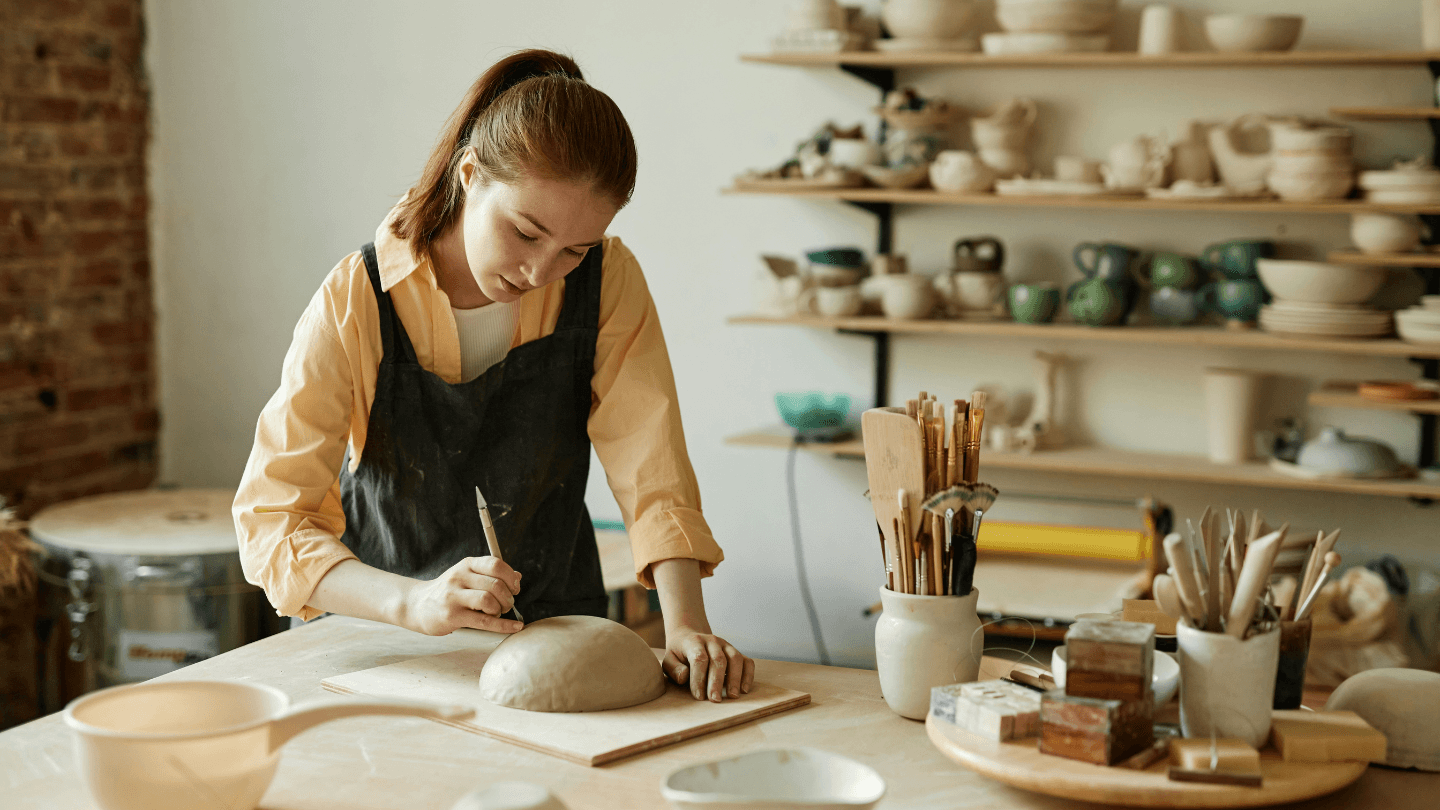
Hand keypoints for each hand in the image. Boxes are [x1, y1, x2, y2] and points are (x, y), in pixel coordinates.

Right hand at [401, 556, 522, 635]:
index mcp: (466, 565)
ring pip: (488, 600)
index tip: (515, 588)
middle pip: (495, 584)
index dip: (511, 577)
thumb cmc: (448, 591)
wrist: (416, 605)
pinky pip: (484, 621)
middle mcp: (459, 577)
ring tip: (497, 613)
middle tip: (506, 605)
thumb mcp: (467, 577)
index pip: (496, 564)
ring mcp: (453, 596)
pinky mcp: (452, 616)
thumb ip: (491, 576)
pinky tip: (514, 627)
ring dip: (501, 609)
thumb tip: (518, 577)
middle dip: (508, 597)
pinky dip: (503, 625)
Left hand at [661, 626, 754, 702]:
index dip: (699, 678)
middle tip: (715, 700)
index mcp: (694, 642)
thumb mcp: (669, 659)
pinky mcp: (736, 652)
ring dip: (735, 678)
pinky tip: (744, 689)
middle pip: (718, 660)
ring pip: (735, 659)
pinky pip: (747, 661)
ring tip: (732, 696)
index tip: (698, 696)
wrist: (689, 636)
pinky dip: (748, 675)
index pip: (699, 659)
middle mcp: (712, 641)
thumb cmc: (679, 654)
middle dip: (717, 681)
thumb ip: (674, 668)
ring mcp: (726, 645)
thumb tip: (684, 677)